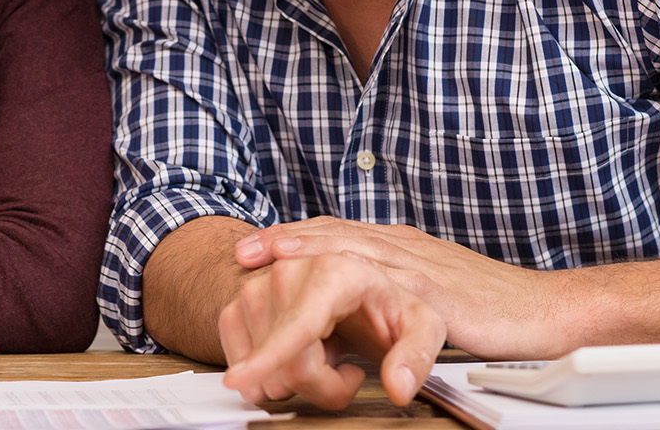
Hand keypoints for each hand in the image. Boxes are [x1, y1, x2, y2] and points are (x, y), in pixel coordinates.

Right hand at [218, 252, 443, 409]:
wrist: (352, 291)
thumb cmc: (382, 305)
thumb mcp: (422, 326)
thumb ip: (416, 357)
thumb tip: (399, 387)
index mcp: (334, 271)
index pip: (300, 325)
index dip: (270, 357)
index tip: (240, 380)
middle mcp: (289, 271)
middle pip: (290, 363)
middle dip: (321, 386)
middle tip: (345, 371)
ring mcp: (258, 286)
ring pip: (263, 369)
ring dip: (293, 379)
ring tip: (320, 356)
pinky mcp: (237, 303)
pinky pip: (237, 359)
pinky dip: (263, 372)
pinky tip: (292, 356)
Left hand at [236, 217, 569, 358]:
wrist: (546, 311)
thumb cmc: (487, 309)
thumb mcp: (420, 298)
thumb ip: (381, 303)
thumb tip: (339, 327)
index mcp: (398, 248)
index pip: (334, 234)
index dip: (291, 238)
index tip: (252, 247)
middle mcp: (404, 250)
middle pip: (333, 235)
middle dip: (284, 240)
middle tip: (244, 252)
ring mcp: (421, 269)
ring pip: (355, 252)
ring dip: (308, 254)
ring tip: (272, 260)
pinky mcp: (441, 297)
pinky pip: (395, 292)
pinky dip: (359, 285)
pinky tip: (334, 285)